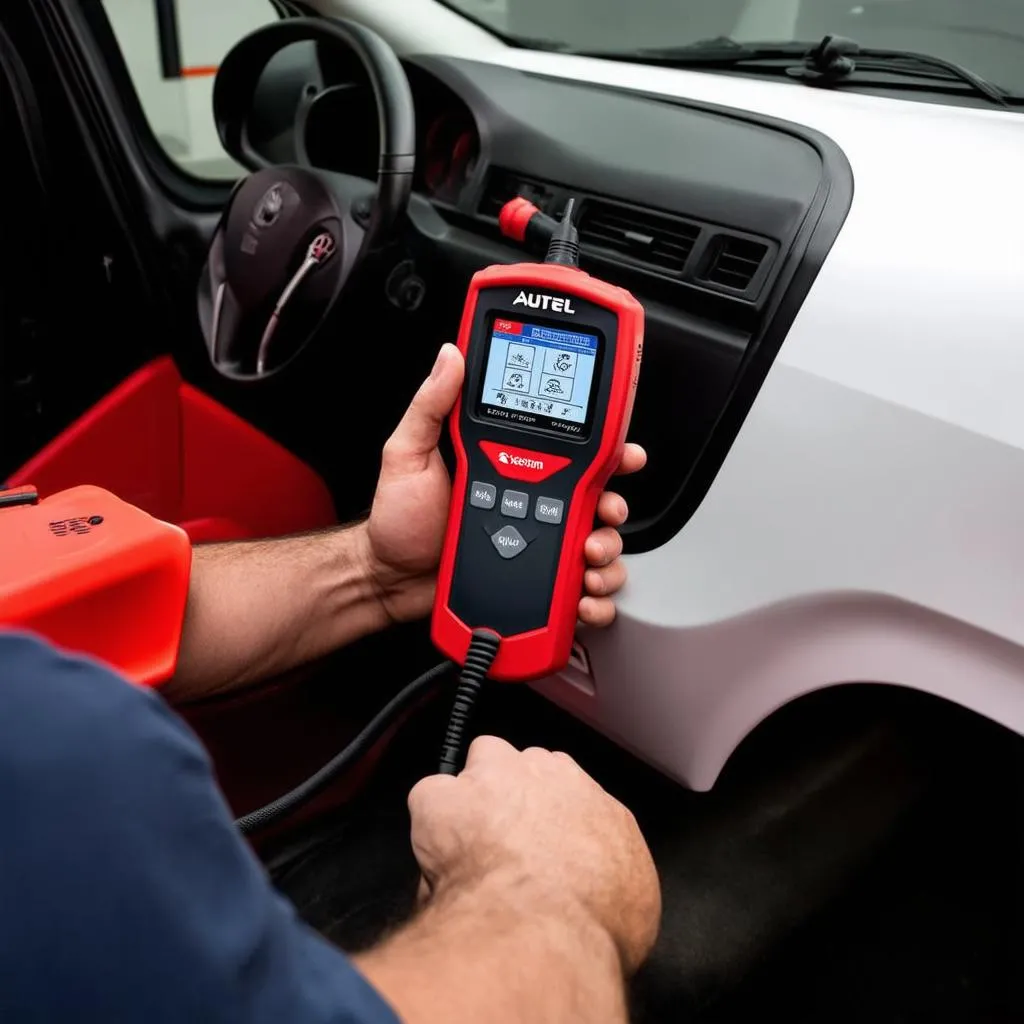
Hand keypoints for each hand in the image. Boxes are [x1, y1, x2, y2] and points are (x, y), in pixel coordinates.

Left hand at [363, 343, 646, 624]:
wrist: (387, 578)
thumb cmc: (399, 519)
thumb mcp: (408, 453)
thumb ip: (431, 406)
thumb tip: (450, 357)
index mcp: (511, 465)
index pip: (571, 450)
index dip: (607, 450)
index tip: (623, 454)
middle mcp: (532, 502)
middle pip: (598, 499)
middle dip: (615, 507)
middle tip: (604, 514)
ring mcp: (536, 543)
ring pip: (598, 544)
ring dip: (608, 553)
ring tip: (586, 560)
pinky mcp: (534, 583)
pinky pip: (579, 588)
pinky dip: (595, 597)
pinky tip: (580, 596)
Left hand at [408, 735, 660, 974]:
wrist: (548, 928)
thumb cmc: (592, 921)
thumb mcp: (632, 901)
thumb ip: (609, 874)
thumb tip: (596, 893)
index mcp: (589, 797)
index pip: (563, 784)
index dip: (545, 812)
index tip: (539, 839)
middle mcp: (543, 774)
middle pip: (521, 763)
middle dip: (510, 793)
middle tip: (503, 841)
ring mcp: (494, 778)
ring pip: (479, 761)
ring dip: (475, 793)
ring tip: (470, 840)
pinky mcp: (447, 796)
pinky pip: (429, 796)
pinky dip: (429, 825)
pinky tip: (436, 858)